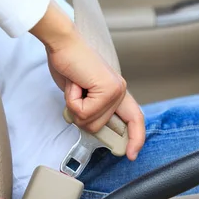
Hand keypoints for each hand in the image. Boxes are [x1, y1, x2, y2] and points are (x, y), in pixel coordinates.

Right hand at [30, 0, 144, 159]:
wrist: (64, 43)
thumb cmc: (69, 65)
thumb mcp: (83, 94)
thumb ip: (92, 109)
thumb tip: (90, 127)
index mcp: (117, 93)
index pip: (134, 119)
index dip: (135, 138)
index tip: (130, 154)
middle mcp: (120, 91)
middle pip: (98, 127)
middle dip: (80, 116)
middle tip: (76, 94)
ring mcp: (115, 90)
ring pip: (89, 121)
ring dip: (74, 107)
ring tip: (76, 87)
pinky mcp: (107, 89)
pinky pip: (83, 111)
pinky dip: (71, 100)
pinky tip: (75, 84)